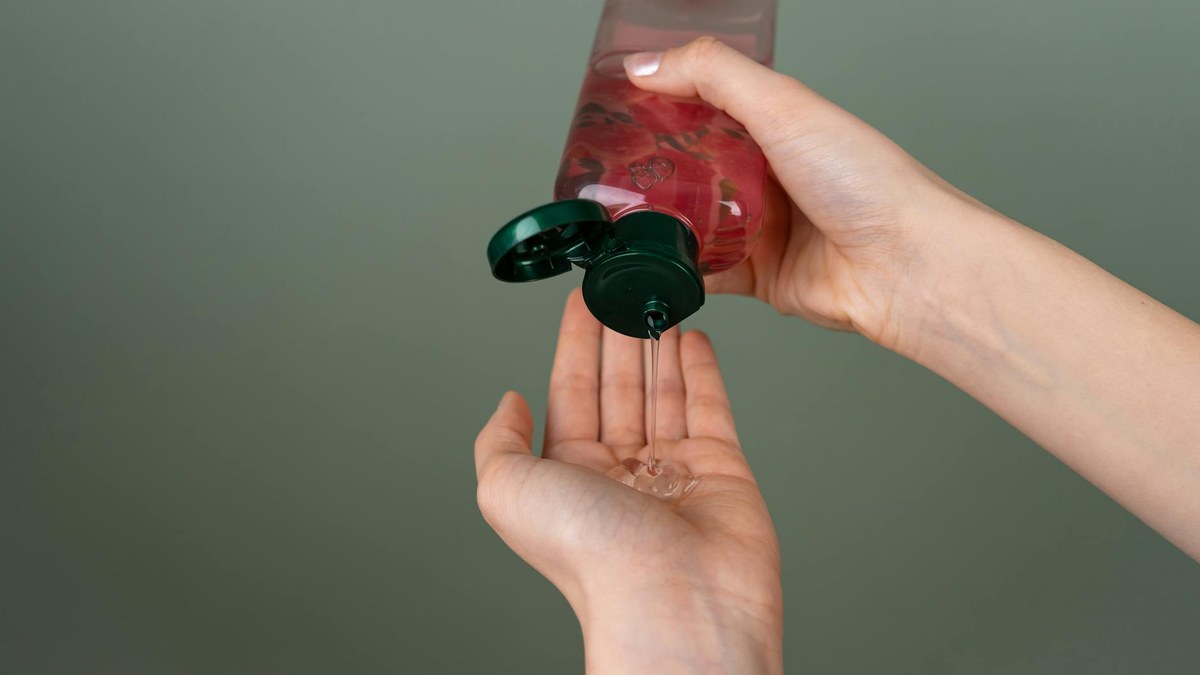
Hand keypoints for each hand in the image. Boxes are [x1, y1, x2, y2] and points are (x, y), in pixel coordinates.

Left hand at [475, 290, 782, 674]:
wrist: (676, 601)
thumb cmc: (590, 557)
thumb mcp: (507, 490)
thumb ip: (496, 440)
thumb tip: (508, 401)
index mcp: (568, 474)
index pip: (571, 391)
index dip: (574, 343)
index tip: (580, 299)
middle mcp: (619, 472)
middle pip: (620, 385)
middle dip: (619, 332)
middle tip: (624, 284)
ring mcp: (673, 469)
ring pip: (664, 390)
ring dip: (659, 343)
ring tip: (659, 297)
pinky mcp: (722, 469)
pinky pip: (710, 407)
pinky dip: (702, 371)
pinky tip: (693, 339)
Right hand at [626, 37, 988, 348]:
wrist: (903, 266)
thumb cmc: (867, 183)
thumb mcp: (784, 106)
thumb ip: (713, 76)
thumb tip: (647, 65)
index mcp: (777, 124)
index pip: (705, 104)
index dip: (661, 103)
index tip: (616, 108)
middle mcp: (769, 173)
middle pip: (692, 165)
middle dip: (651, 167)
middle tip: (608, 168)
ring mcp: (763, 226)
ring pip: (693, 220)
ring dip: (660, 221)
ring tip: (620, 217)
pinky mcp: (759, 275)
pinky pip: (705, 272)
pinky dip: (680, 268)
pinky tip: (654, 262)